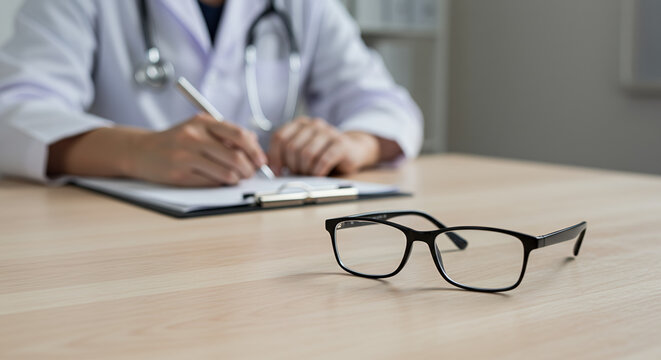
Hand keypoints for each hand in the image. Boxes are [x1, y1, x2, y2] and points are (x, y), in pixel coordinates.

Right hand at [129, 114, 266, 185]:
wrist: (141, 151)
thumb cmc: (176, 141)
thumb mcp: (199, 128)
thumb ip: (225, 133)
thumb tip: (254, 143)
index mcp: (202, 122)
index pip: (239, 135)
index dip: (255, 150)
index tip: (260, 160)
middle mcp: (194, 137)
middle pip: (235, 157)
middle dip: (248, 169)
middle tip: (249, 173)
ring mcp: (185, 156)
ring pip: (226, 173)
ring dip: (236, 179)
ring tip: (234, 178)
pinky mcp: (179, 174)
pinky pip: (211, 183)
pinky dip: (219, 184)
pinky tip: (216, 180)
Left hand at [267, 116, 380, 175]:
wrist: (352, 150)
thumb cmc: (323, 152)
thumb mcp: (302, 150)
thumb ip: (284, 154)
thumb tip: (265, 163)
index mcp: (300, 123)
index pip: (280, 137)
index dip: (275, 157)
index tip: (276, 171)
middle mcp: (314, 124)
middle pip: (292, 147)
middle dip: (292, 165)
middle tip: (297, 173)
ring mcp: (328, 132)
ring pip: (307, 154)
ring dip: (305, 169)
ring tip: (309, 173)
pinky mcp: (340, 144)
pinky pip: (323, 160)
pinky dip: (318, 172)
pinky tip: (318, 174)